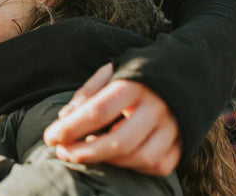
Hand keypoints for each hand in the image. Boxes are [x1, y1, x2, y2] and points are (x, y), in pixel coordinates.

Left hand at [43, 63, 180, 175]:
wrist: (186, 69)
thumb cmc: (137, 73)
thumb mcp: (111, 72)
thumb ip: (87, 94)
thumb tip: (64, 119)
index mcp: (135, 83)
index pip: (98, 111)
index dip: (71, 128)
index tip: (50, 137)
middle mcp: (157, 105)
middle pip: (119, 142)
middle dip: (85, 153)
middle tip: (63, 152)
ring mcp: (174, 126)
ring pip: (140, 158)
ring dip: (109, 162)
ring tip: (88, 152)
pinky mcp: (184, 141)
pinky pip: (158, 165)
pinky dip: (134, 166)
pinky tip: (117, 157)